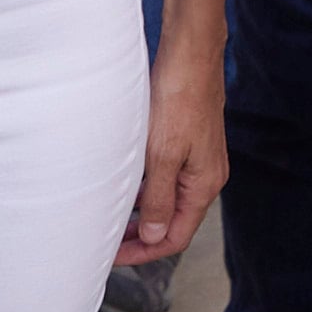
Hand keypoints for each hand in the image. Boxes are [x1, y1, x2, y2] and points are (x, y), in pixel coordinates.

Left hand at [120, 43, 227, 266]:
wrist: (191, 54)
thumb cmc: (179, 99)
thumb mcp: (162, 155)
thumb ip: (158, 199)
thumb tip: (153, 235)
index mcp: (203, 185)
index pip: (176, 237)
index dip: (143, 251)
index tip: (112, 256)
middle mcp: (205, 176)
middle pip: (173, 222)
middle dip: (140, 237)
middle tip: (106, 243)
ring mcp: (198, 159)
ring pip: (168, 200)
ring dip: (140, 213)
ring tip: (110, 218)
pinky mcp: (189, 142)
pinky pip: (167, 179)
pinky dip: (145, 189)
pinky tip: (123, 185)